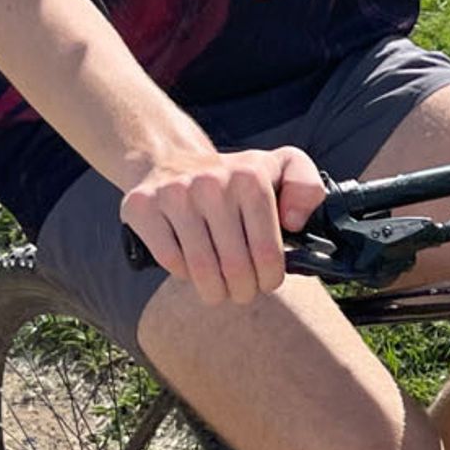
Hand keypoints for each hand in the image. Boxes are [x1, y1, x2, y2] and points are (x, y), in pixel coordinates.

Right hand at [121, 144, 326, 306]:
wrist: (168, 158)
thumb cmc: (233, 178)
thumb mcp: (279, 167)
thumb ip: (307, 186)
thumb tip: (293, 222)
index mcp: (250, 177)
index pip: (267, 253)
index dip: (269, 279)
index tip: (266, 282)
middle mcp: (211, 183)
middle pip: (235, 268)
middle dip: (243, 291)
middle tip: (243, 291)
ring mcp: (174, 195)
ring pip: (202, 271)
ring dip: (215, 291)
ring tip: (220, 290)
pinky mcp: (142, 207)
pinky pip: (171, 262)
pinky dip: (184, 274)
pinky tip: (191, 267)